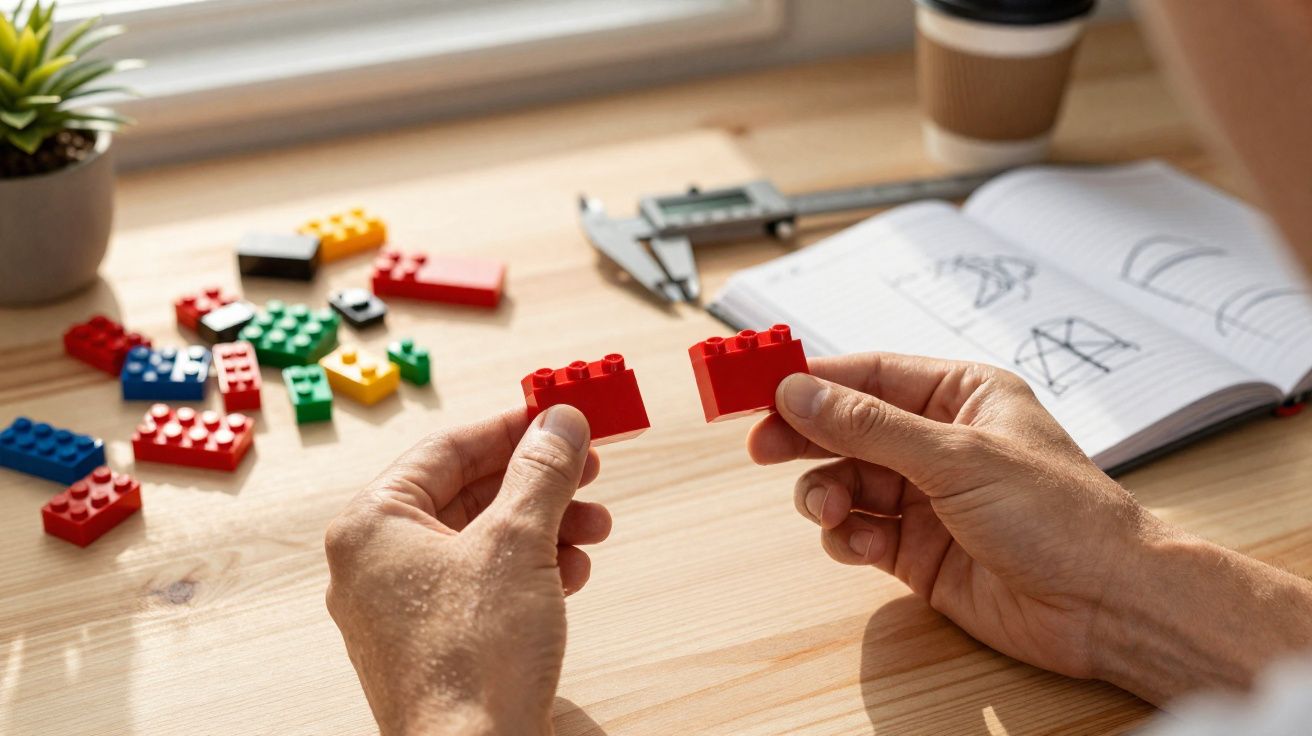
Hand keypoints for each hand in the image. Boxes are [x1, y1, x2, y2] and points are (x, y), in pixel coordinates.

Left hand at [325, 406, 609, 735]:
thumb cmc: (473, 661)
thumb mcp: (517, 543)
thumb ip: (541, 472)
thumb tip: (560, 421)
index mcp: (372, 526)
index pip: (447, 448)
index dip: (511, 427)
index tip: (558, 417)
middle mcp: (377, 563)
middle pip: (468, 493)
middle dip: (538, 483)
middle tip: (588, 469)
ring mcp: (403, 607)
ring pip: (482, 540)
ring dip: (545, 526)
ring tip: (594, 528)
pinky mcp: (435, 642)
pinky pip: (485, 584)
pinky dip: (531, 570)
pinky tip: (571, 573)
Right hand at [750, 353, 1311, 702]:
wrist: (1103, 606)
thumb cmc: (1062, 517)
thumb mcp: (957, 457)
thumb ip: (870, 427)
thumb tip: (803, 394)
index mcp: (961, 396)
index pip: (870, 375)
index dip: (814, 381)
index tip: (762, 387)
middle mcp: (939, 443)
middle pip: (848, 427)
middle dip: (805, 437)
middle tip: (763, 446)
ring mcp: (927, 498)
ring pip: (846, 482)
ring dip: (826, 493)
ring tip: (828, 508)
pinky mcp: (917, 550)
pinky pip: (859, 532)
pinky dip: (846, 537)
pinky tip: (858, 544)